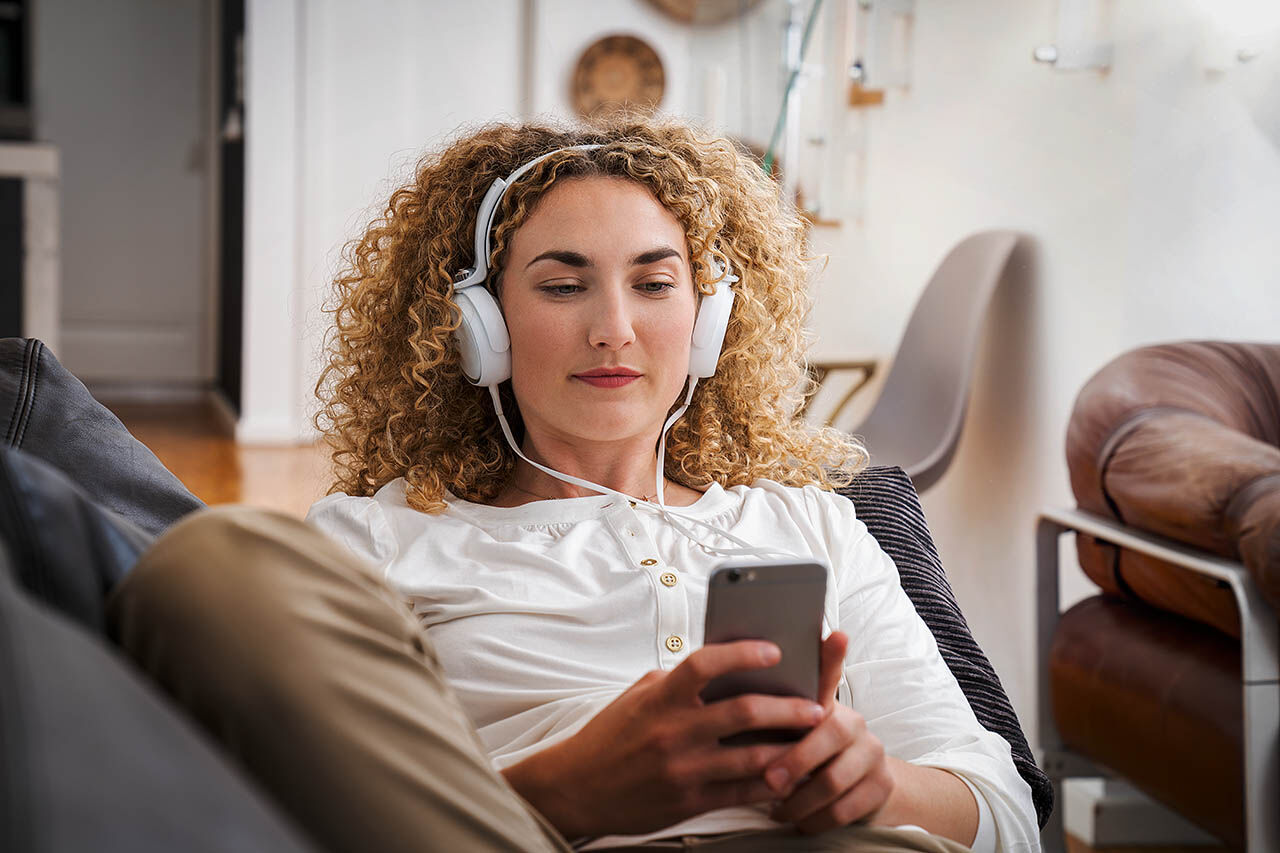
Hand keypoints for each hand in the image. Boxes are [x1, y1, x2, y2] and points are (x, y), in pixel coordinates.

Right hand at [501, 640, 827, 837]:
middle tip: (815, 704)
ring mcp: (684, 769)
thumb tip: (720, 666)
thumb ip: (676, 683)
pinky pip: (742, 792)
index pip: (706, 663)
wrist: (577, 788)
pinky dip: (770, 783)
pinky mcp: (690, 801)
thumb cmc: (610, 736)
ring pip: (752, 756)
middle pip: (744, 711)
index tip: (774, 651)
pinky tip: (788, 775)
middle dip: (788, 708)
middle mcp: (674, 731)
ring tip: (812, 740)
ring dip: (789, 747)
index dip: (743, 653)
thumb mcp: (638, 696)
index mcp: (661, 698)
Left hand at [764, 631, 897, 833]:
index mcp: (824, 704)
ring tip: (776, 808)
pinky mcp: (881, 785)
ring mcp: (872, 752)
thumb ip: (762, 713)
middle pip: (829, 733)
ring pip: (832, 779)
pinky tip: (797, 821)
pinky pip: (843, 809)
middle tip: (769, 780)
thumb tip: (716, 687)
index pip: (829, 673)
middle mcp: (853, 722)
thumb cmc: (804, 758)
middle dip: (794, 760)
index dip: (832, 655)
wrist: (860, 790)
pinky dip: (814, 820)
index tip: (836, 634)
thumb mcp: (783, 735)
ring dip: (799, 800)